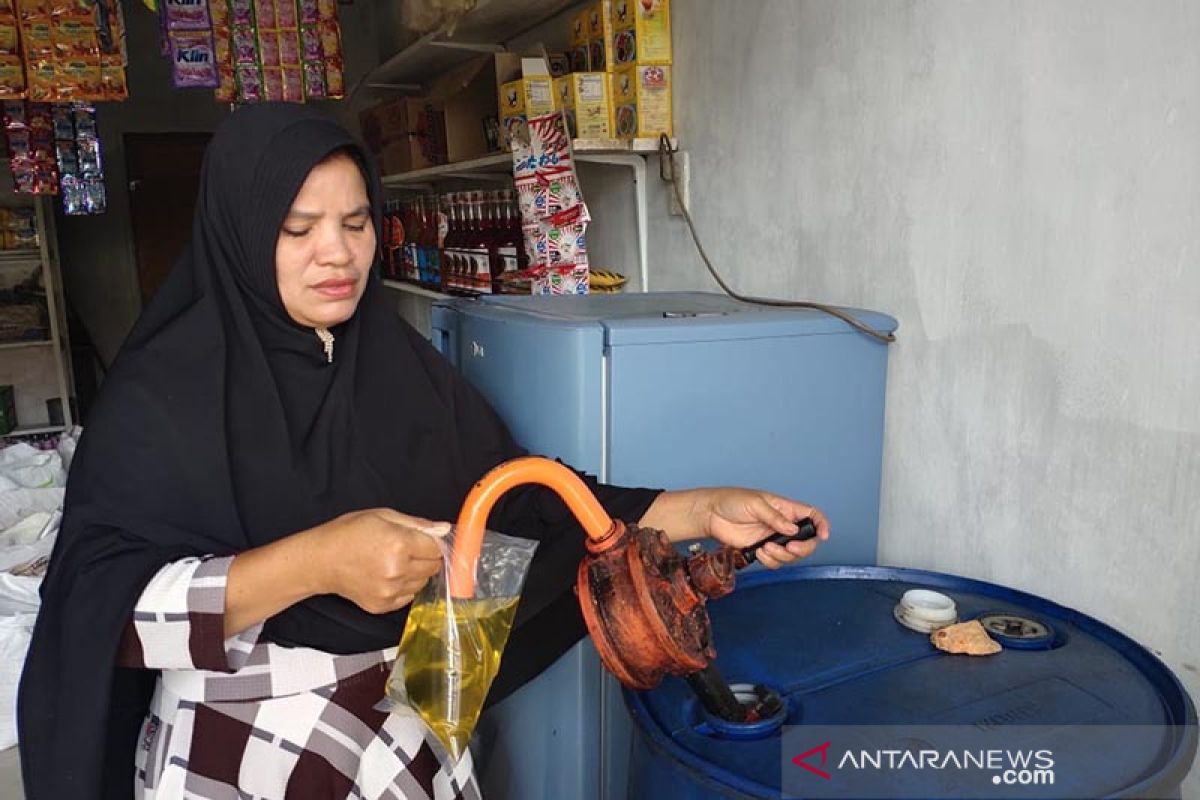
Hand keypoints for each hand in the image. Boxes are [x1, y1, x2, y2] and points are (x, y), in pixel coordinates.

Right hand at [306, 509, 450, 613]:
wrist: (321, 560)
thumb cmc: (348, 534)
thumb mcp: (383, 516)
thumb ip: (418, 524)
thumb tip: (444, 529)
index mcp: (399, 545)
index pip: (438, 549)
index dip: (433, 542)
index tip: (426, 541)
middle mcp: (397, 571)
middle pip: (433, 567)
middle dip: (425, 557)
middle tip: (405, 548)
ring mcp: (390, 591)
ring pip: (423, 582)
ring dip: (415, 572)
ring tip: (393, 561)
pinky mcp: (383, 605)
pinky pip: (408, 596)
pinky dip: (403, 587)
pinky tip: (386, 575)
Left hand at [697, 489, 829, 568]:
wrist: (711, 515)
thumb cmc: (732, 501)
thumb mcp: (755, 503)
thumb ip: (774, 517)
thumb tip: (792, 528)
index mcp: (785, 509)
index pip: (811, 515)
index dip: (821, 525)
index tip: (824, 535)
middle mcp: (782, 525)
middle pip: (806, 541)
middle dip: (802, 548)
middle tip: (788, 548)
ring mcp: (773, 539)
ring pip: (791, 555)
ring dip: (782, 556)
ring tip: (766, 548)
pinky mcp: (761, 550)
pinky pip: (775, 561)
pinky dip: (770, 561)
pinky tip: (759, 552)